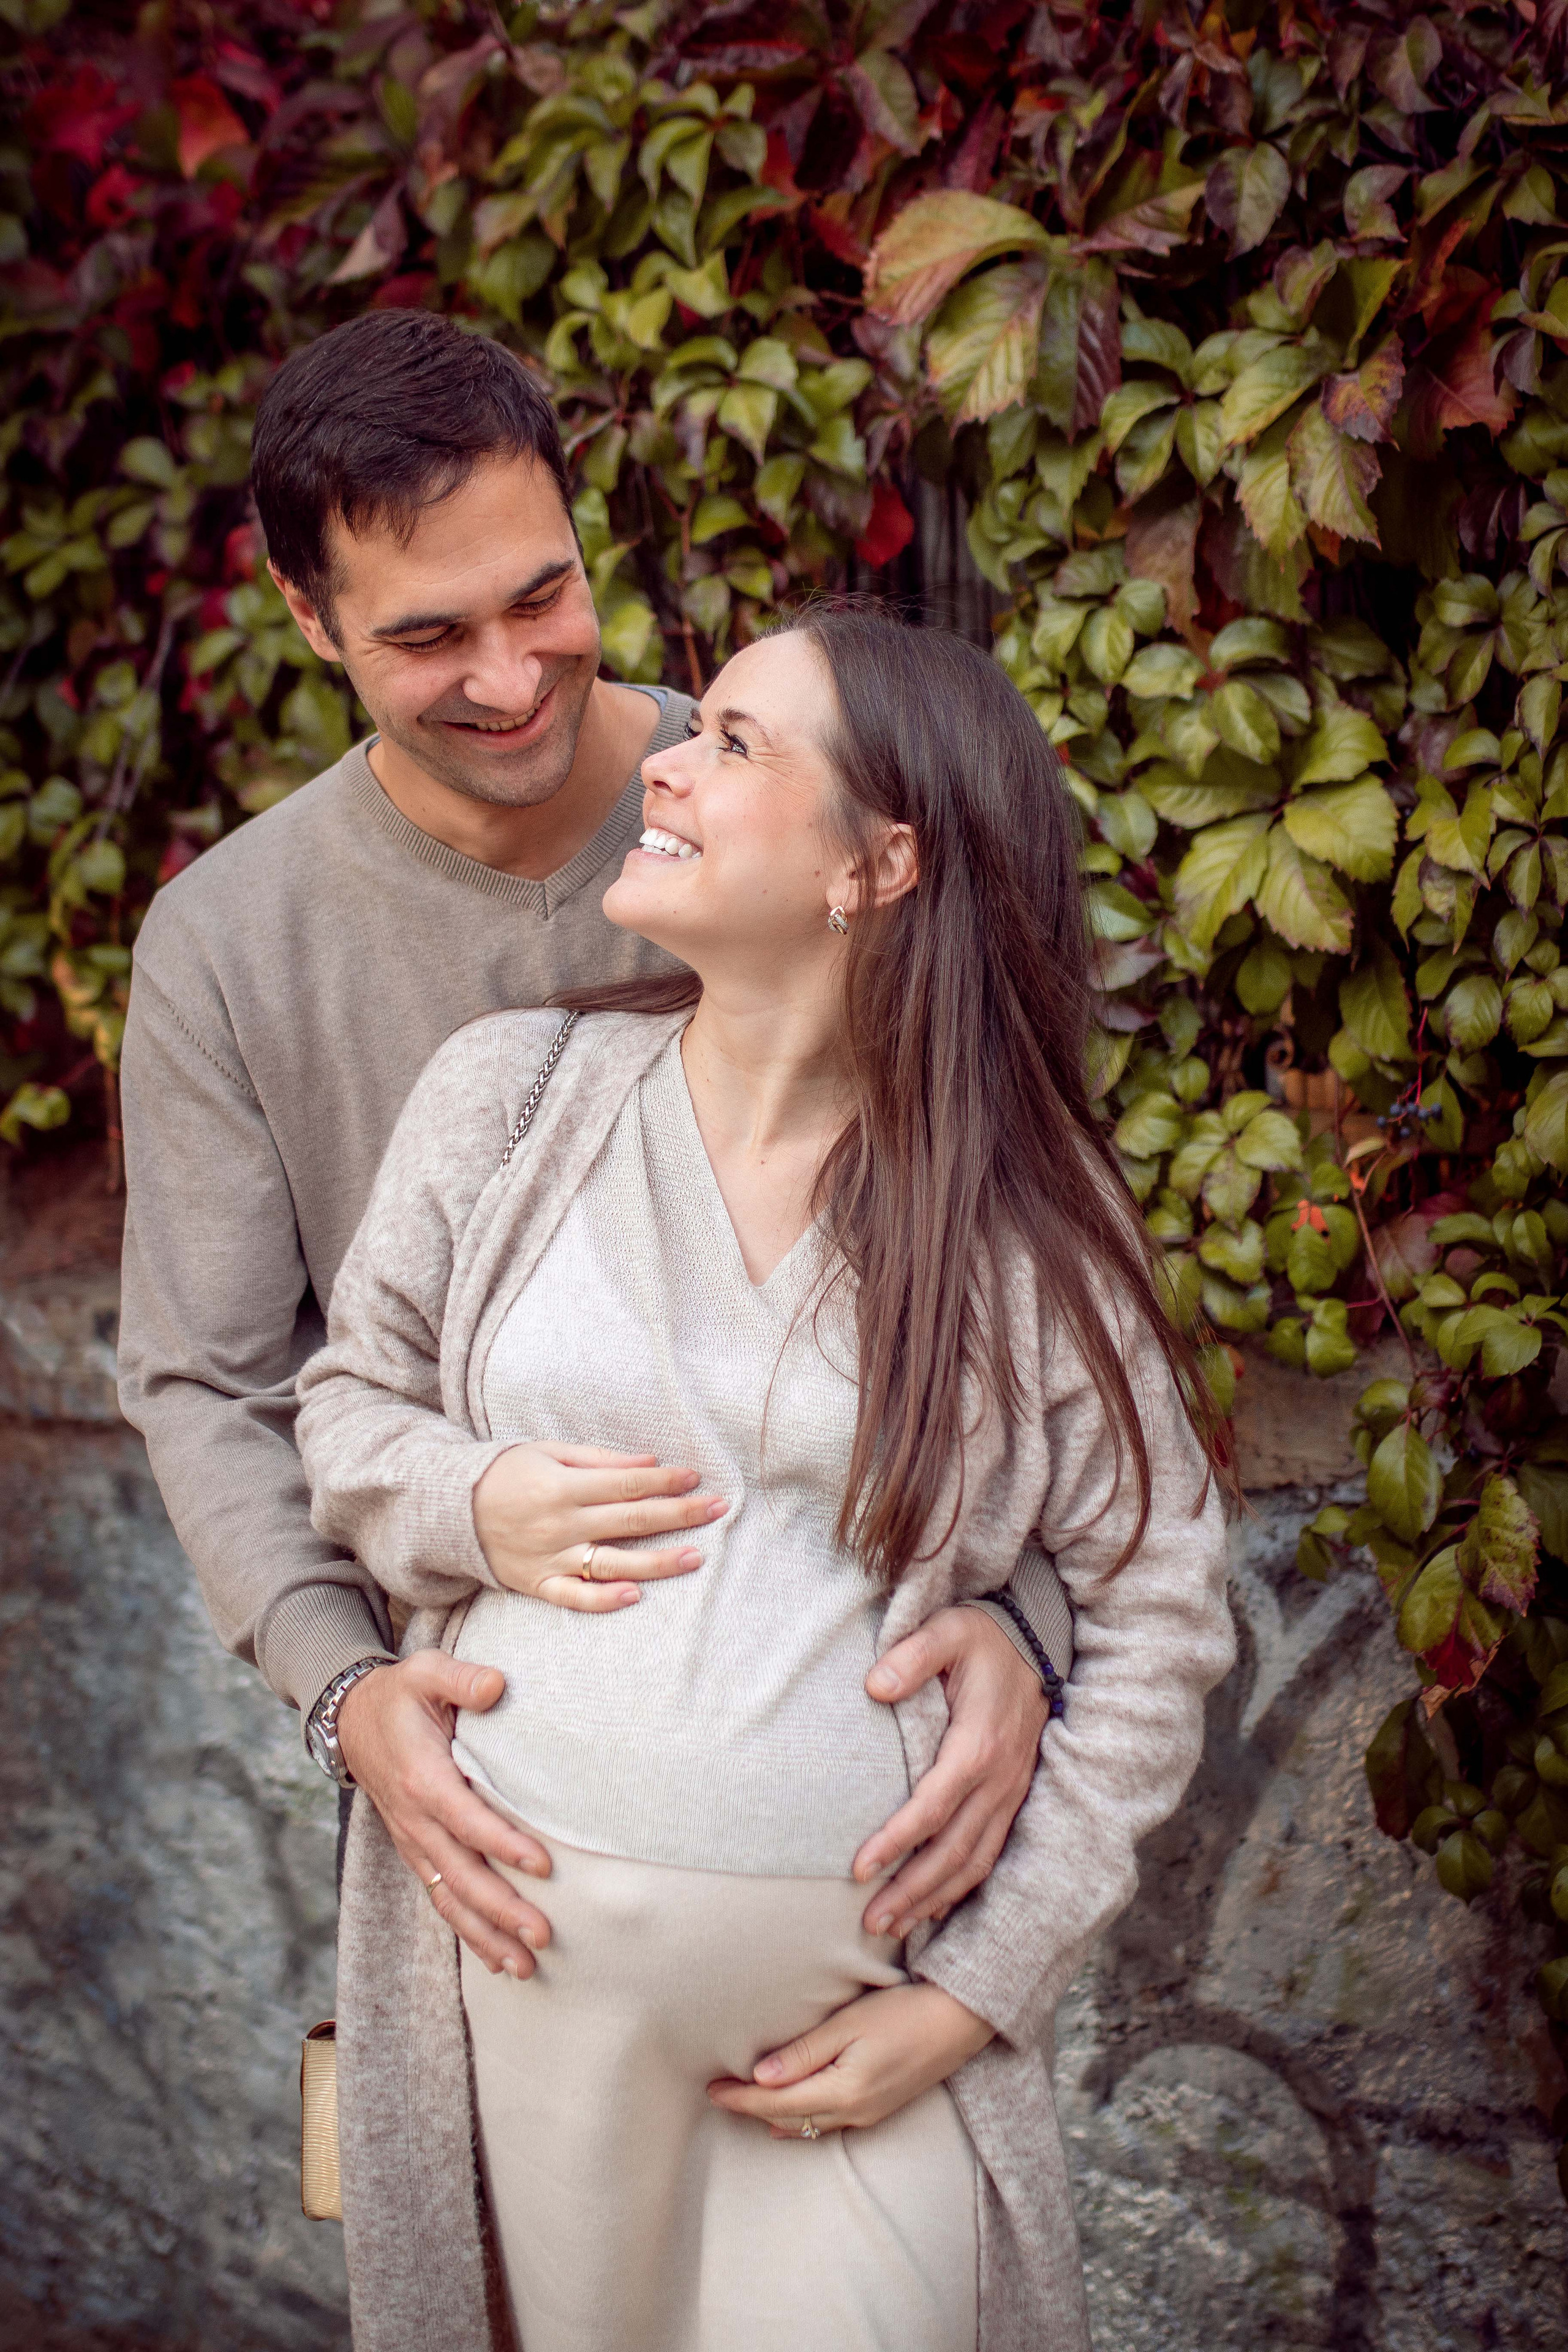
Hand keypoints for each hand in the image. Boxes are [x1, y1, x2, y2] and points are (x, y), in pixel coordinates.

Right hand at [335, 1651, 551, 1977]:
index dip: (502, 1844)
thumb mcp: (427, 1672)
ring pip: (450, 1899)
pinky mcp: (417, 1851)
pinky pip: (441, 1898)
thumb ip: (463, 1678)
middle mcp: (415, 1819)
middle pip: (461, 1875)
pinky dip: (468, 1932)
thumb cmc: (401, 1695)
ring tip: (526, 1968)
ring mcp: (414, 1841)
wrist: (351, 1720)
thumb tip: (497, 1685)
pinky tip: (498, 1960)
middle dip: (501, 1910)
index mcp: (422, 1777)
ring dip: (487, 1936)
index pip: (466, 1819)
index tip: (543, 1865)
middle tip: (543, 1936)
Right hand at [472, 1441, 727, 1610]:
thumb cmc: (506, 1472)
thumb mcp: (549, 1452)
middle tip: (719, 1509)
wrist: (450, 1509)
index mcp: (563, 1487)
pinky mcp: (538, 1584)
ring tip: (696, 1557)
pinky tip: (637, 1595)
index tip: (696, 1478)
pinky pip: (574, 1598)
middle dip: (678, 1515)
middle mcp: (560, 1525)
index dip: (665, 1482)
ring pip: (612, 1564)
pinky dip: (603, 1600)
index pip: (627, 1485)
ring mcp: (550, 1558)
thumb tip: (649, 1463)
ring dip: (657, 1562)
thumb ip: (600, 1460)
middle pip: (630, 1521)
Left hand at [707, 1982, 993, 2136]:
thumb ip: (804, 2052)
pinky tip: (789, 2119)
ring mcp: (869, 2114)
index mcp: (842, 2092)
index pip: (776, 2102)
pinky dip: (800, 2121)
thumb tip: (760, 2078)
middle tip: (715, 2094)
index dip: (740, 2098)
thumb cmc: (904, 2012)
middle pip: (787, 2118)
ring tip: (743, 2105)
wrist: (959, 2022)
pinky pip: (828, 2125)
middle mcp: (853, 2112)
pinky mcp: (880, 2108)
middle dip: (749, 2108)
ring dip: (772, 2116)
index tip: (710, 2089)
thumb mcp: (849, 2025)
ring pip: (807, 2126)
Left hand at [853, 1606, 1047, 1938]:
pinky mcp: (1015, 1796)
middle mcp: (999, 1779)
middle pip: (953, 1851)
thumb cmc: (986, 1638)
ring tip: (894, 1929)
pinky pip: (992, 1852)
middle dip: (911, 1891)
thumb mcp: (949, 1631)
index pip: (932, 1808)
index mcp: (978, 1745)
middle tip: (870, 1923)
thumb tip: (873, 1686)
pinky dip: (964, 1887)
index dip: (895, 1842)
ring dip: (934, 1898)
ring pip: (975, 1861)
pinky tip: (937, 1907)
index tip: (858, 1869)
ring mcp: (1011, 1792)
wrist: (1041, 1640)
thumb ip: (912, 1656)